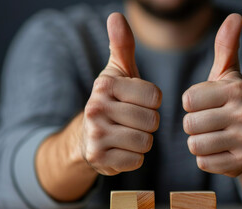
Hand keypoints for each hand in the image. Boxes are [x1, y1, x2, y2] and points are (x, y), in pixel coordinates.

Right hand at [81, 13, 161, 175]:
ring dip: (142, 141)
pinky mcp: (98, 158)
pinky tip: (122, 149)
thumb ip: (122, 46)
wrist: (86, 136)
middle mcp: (96, 108)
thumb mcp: (117, 73)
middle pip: (152, 121)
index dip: (152, 103)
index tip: (139, 103)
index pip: (155, 97)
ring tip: (128, 134)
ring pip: (146, 142)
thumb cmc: (111, 101)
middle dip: (148, 124)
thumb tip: (116, 16)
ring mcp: (95, 135)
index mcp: (105, 85)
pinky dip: (134, 157)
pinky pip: (136, 160)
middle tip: (133, 122)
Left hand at [182, 14, 241, 177]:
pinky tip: (220, 151)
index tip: (206, 105)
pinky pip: (204, 162)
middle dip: (193, 126)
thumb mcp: (229, 75)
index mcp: (236, 89)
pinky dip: (207, 159)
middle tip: (209, 124)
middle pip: (190, 124)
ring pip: (195, 145)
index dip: (191, 104)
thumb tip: (235, 17)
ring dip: (199, 143)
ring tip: (214, 137)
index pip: (187, 100)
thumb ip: (226, 46)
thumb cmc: (232, 103)